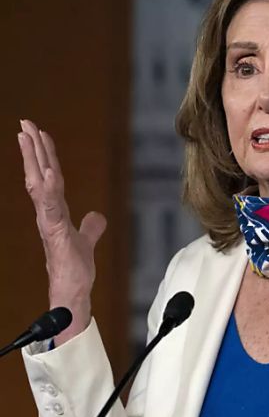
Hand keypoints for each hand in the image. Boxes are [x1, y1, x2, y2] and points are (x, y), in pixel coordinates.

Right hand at [18, 119, 106, 344]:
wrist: (72, 292)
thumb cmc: (74, 269)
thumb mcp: (86, 241)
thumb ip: (90, 227)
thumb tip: (96, 216)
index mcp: (54, 211)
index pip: (49, 177)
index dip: (44, 155)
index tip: (39, 133)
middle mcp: (47, 213)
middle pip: (38, 174)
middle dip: (31, 149)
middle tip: (24, 123)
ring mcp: (48, 222)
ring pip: (39, 184)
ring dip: (35, 161)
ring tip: (30, 137)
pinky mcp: (54, 233)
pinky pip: (50, 206)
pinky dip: (50, 189)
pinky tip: (49, 172)